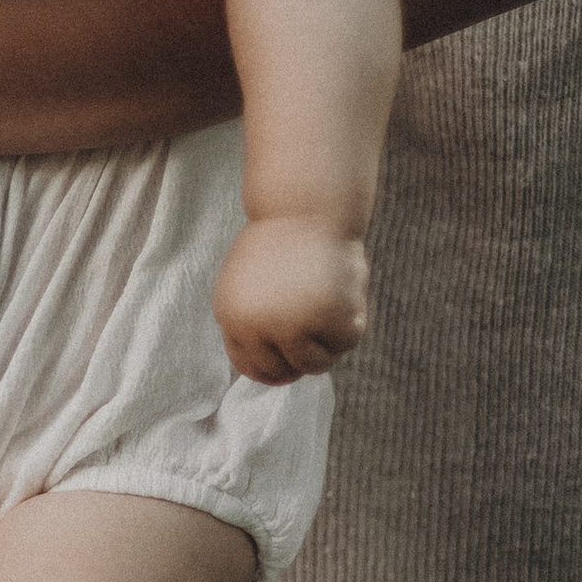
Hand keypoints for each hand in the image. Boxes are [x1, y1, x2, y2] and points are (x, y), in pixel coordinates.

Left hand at [215, 215, 369, 381]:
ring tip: (326, 308)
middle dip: (299, 360)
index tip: (288, 366)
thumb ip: (254, 326)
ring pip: (316, 364)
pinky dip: (349, 324)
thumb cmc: (278, 245)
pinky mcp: (329, 316)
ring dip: (326, 344)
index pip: (251, 367)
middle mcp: (258, 326)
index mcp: (232, 318)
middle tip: (313, 332)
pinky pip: (345, 343)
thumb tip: (275, 373)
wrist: (304, 208)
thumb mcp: (247, 286)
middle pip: (284, 371)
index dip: (271, 371)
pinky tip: (343, 295)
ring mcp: (294, 324)